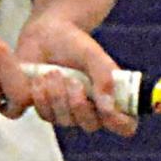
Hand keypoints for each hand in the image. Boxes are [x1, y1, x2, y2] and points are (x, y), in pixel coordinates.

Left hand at [11, 15, 136, 136]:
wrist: (44, 34)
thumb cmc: (74, 44)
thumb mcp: (93, 54)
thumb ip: (104, 77)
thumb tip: (109, 107)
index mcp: (110, 98)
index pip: (124, 125)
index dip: (118, 122)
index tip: (108, 110)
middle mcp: (90, 110)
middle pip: (89, 124)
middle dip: (78, 103)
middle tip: (70, 79)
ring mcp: (65, 113)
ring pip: (62, 120)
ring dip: (55, 95)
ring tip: (51, 71)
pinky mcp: (44, 110)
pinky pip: (42, 115)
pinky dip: (39, 97)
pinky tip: (37, 80)